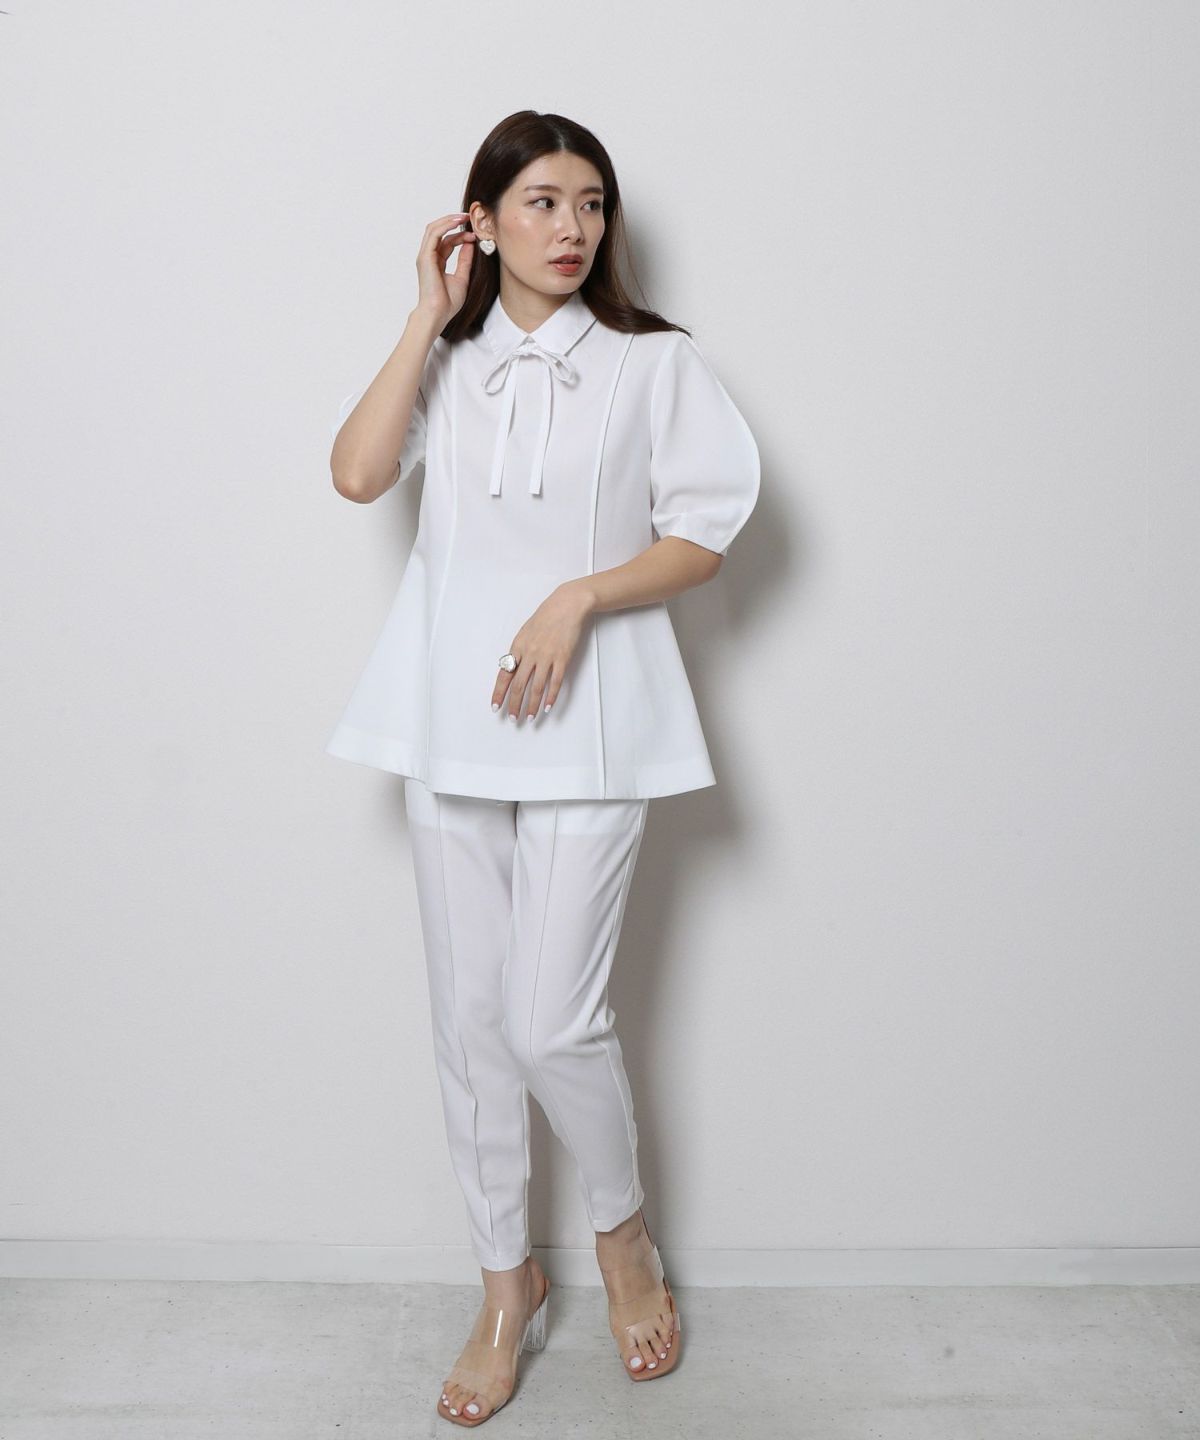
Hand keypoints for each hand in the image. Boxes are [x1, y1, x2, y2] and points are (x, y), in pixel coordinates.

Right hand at [413, 211, 476, 325]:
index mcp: (436, 262)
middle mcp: (428, 257)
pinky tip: (458, 222)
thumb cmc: (447, 303)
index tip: (474, 235)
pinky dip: (446, 225)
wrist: (437, 314)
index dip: (460, 236)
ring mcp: (425, 256)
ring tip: (464, 217)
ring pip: (434, 228)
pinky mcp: (425, 257)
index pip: (446, 242)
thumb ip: (465, 260)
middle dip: (453, 222)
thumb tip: (470, 244)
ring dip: (449, 220)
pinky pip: (434, 234)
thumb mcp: (462, 277)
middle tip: (469, 217)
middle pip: (439, 231)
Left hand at [492, 583, 593, 720]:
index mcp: (518, 647)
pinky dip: (551, 696)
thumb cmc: (546, 617)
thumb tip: (512, 669)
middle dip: (514, 704)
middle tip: (512, 718)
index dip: (499, 693)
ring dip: (532, 705)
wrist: (566, 606)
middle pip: (518, 685)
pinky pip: (555, 682)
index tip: (495, 706)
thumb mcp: (525, 632)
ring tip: (530, 717)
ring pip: (536, 687)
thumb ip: (519, 652)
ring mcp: (547, 657)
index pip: (504, 675)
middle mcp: (530, 654)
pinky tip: (547, 707)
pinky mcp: (562, 658)